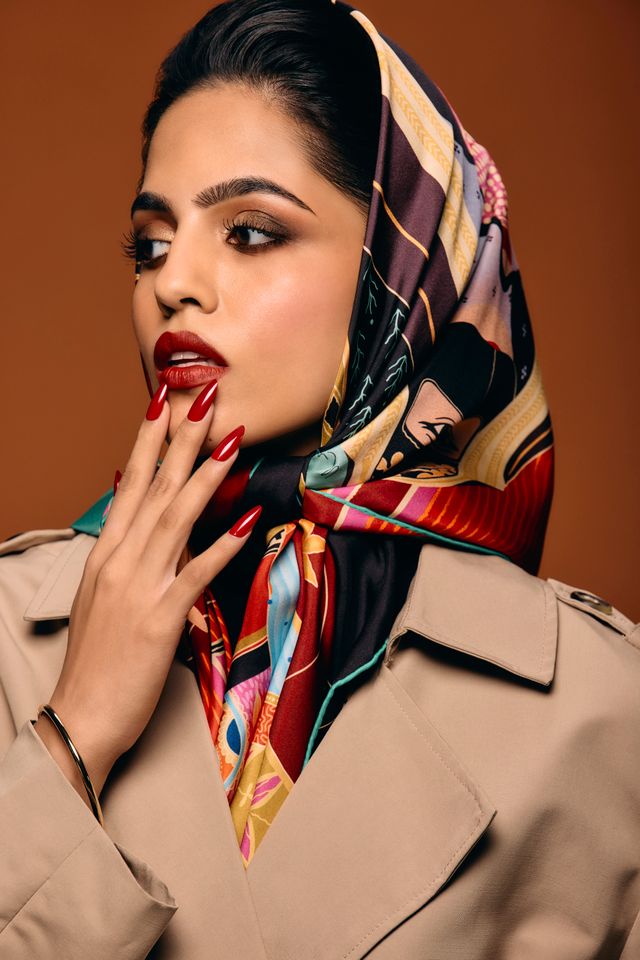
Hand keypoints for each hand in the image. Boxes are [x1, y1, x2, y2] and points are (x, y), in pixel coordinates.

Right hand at [35, 380, 259, 797]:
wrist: (81, 716)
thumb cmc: (97, 658)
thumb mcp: (103, 595)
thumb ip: (124, 554)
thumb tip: (138, 515)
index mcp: (107, 552)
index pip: (132, 483)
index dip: (150, 439)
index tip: (166, 400)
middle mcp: (120, 560)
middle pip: (155, 487)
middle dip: (181, 438)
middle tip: (204, 394)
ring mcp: (139, 587)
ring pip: (175, 518)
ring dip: (205, 476)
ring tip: (230, 440)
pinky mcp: (160, 618)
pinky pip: (196, 573)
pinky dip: (222, 545)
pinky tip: (247, 519)